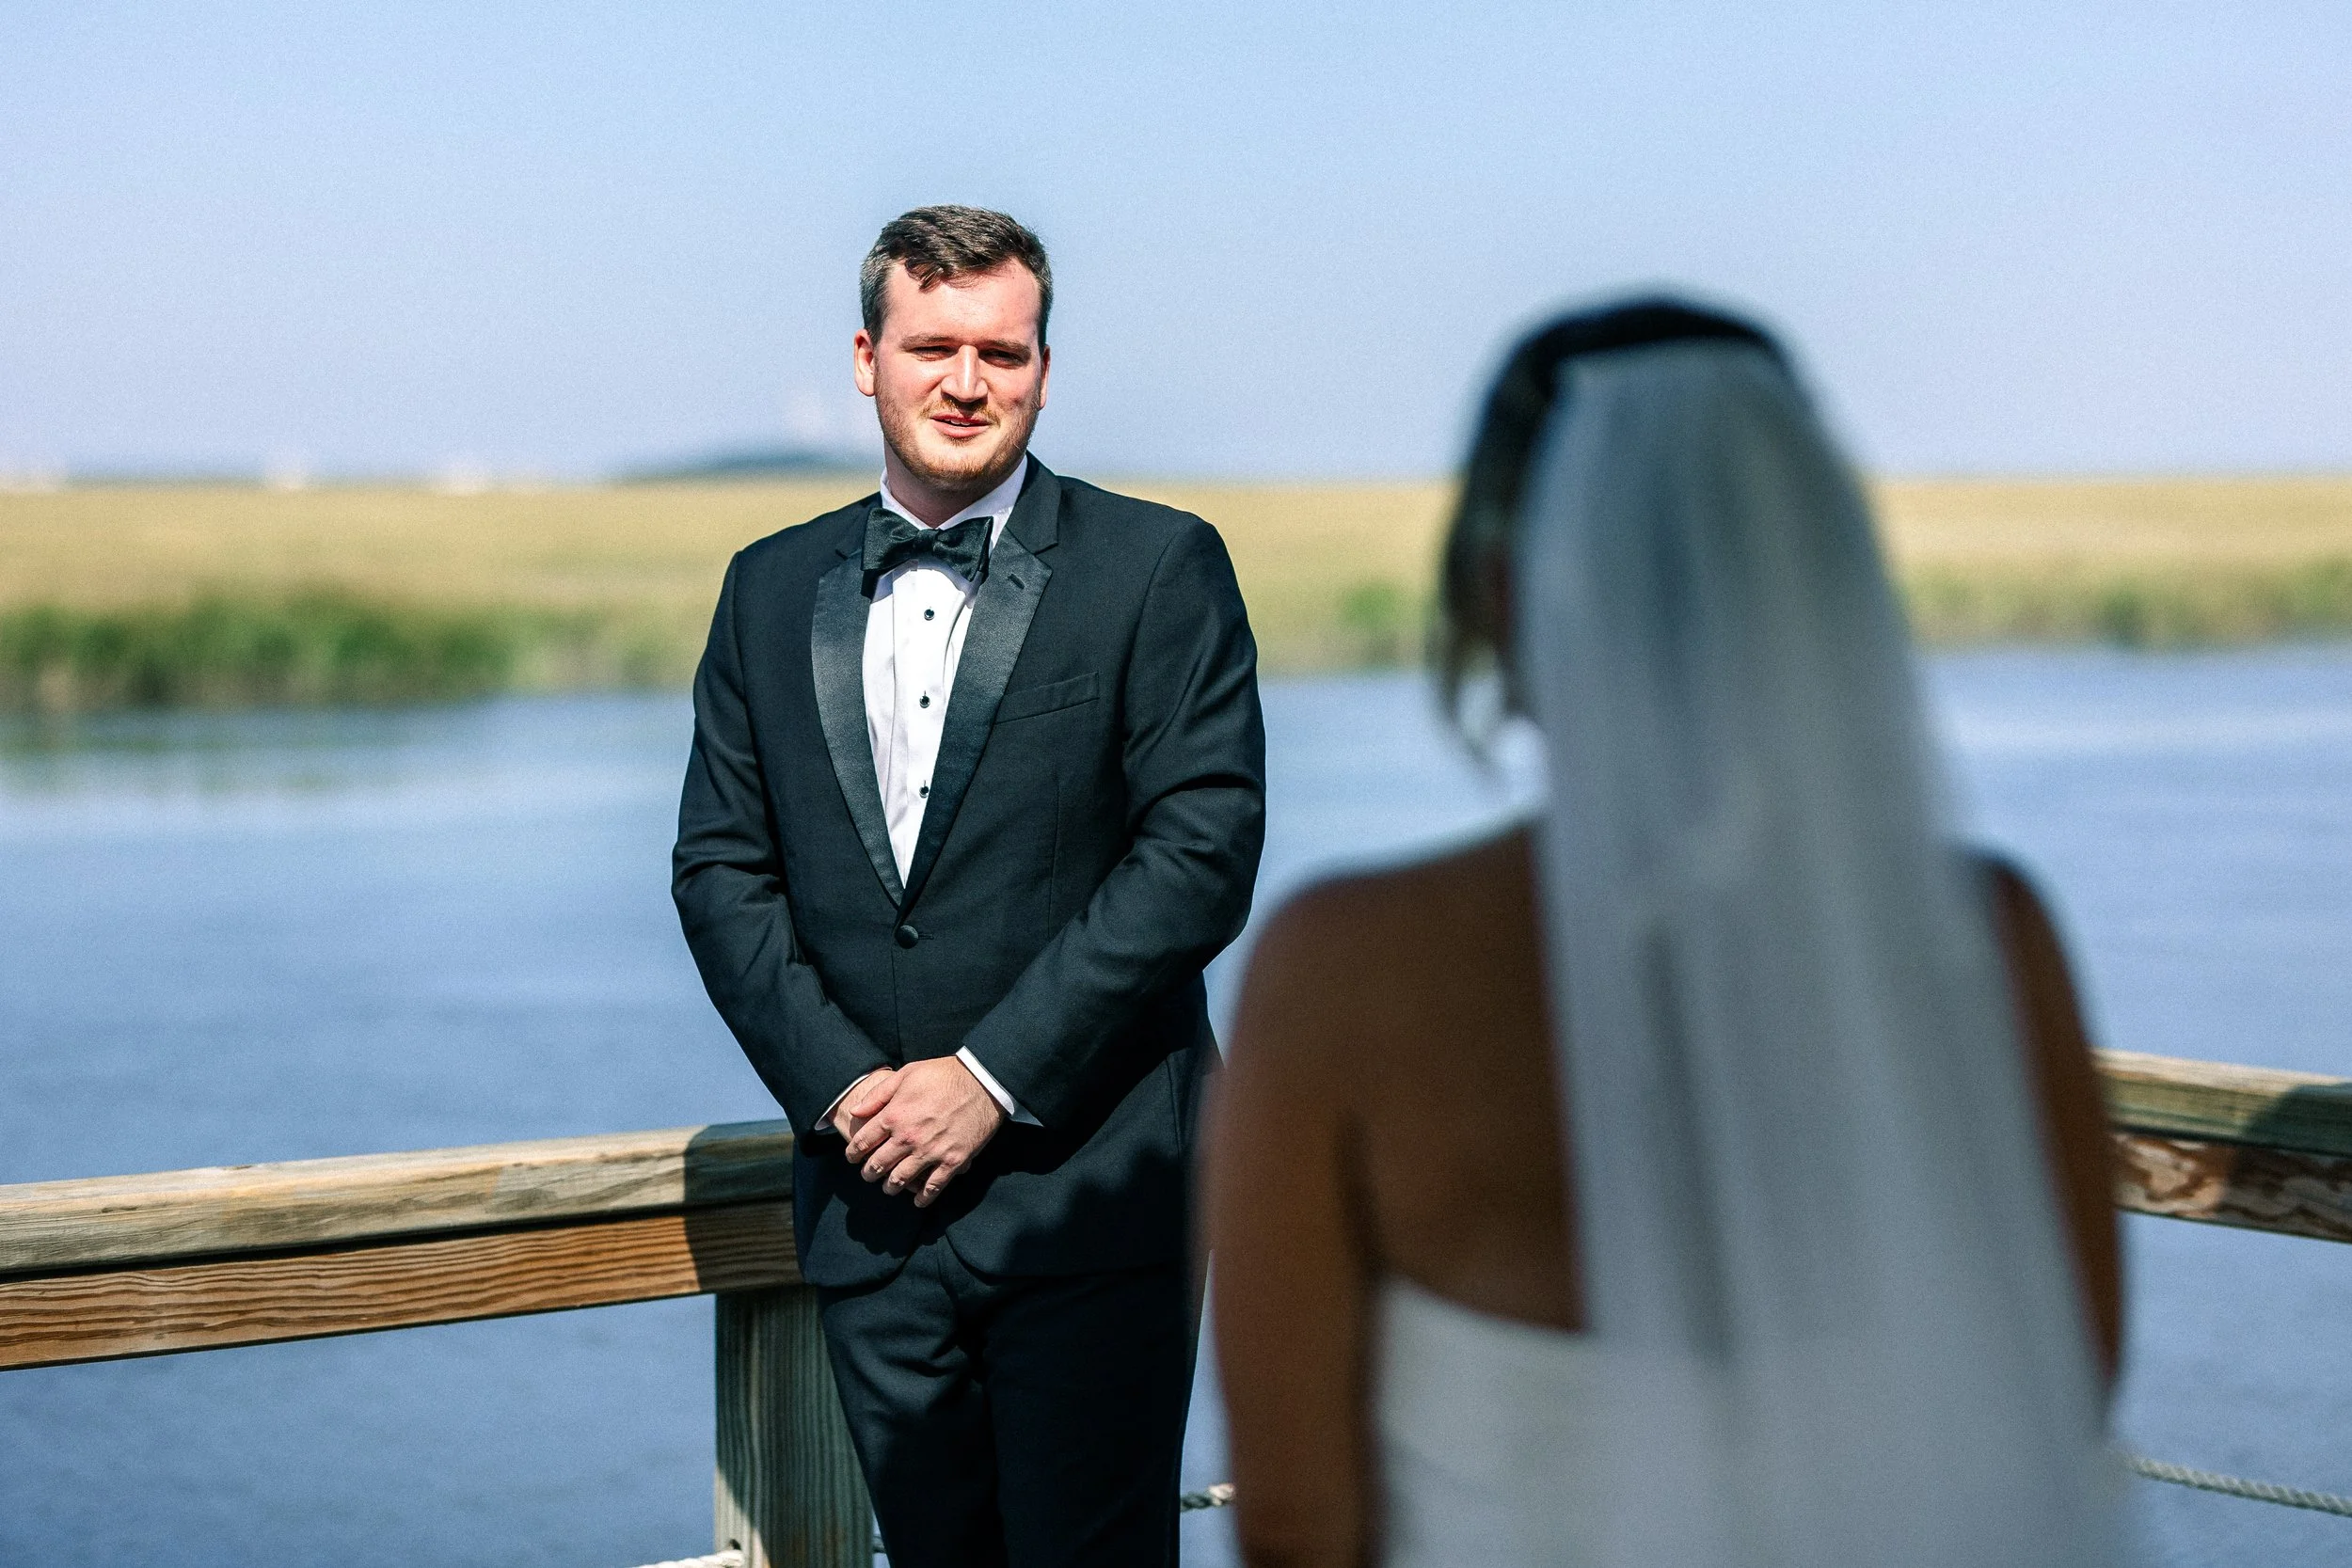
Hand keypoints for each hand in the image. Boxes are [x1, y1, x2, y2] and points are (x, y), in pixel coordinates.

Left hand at [841, 1056, 1006, 1206]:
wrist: (983, 1080)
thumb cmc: (943, 1074)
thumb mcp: (906, 1075)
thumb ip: (878, 1095)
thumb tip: (855, 1111)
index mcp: (894, 1115)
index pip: (863, 1142)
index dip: (853, 1153)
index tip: (852, 1158)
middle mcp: (908, 1137)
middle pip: (878, 1165)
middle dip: (869, 1173)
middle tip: (868, 1175)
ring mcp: (931, 1151)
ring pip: (901, 1179)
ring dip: (891, 1187)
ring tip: (889, 1188)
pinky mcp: (953, 1160)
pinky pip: (933, 1187)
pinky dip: (923, 1198)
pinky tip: (918, 1202)